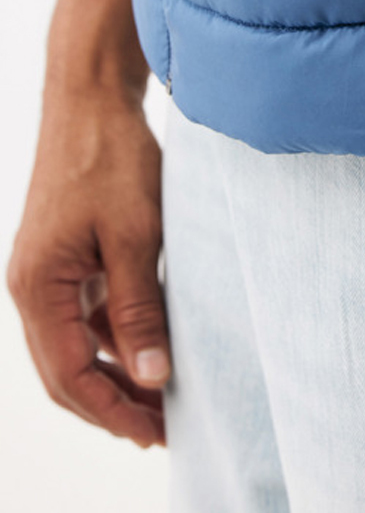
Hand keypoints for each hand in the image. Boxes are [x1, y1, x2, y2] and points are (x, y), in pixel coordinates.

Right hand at [6, 79, 170, 448]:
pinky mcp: (67, 257)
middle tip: (164, 429)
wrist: (93, 98)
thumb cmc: (110, 157)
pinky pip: (86, 316)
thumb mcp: (135, 235)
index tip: (156, 433)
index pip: (68, 375)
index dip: (112, 410)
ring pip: (76, 346)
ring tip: (163, 398)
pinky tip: (153, 347)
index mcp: (38, 287)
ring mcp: (48, 272)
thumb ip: (139, 308)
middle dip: (113, 404)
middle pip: (65, 371)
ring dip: (116, 374)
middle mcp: (33, 286)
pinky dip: (115, 339)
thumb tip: (151, 376)